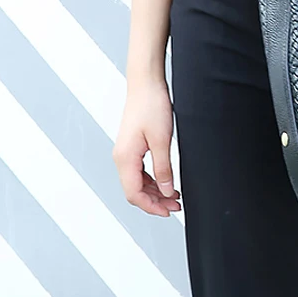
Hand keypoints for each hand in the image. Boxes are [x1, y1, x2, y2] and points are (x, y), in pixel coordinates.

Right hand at [112, 77, 181, 217]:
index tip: (168, 212)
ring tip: (174, 196)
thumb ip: (164, 168)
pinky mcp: (132, 147)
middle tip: (176, 206)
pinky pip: (139, 171)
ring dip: (155, 192)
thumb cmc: (151, 106)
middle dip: (155, 202)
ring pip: (137, 182)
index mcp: (125, 158)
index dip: (151, 207)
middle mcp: (121, 157)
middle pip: (135, 191)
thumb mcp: (162, 140)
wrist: (146, 85)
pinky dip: (153, 180)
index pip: (134, 194)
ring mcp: (125, 153)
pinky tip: (166, 181)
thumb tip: (167, 191)